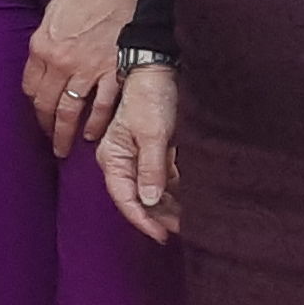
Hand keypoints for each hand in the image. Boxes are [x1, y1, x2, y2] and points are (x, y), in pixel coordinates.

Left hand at [21, 0, 131, 158]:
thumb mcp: (52, 14)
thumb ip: (46, 40)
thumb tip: (44, 58)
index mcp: (41, 47)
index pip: (30, 87)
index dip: (34, 105)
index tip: (39, 114)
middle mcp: (60, 63)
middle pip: (47, 104)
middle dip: (47, 127)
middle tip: (50, 142)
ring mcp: (86, 70)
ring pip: (71, 111)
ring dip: (66, 133)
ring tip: (65, 147)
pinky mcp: (112, 71)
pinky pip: (102, 106)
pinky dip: (97, 122)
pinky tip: (93, 134)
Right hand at [97, 63, 181, 241]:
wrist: (160, 69)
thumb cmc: (151, 96)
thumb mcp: (153, 133)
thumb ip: (151, 167)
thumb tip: (149, 200)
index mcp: (113, 158)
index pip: (125, 198)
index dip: (143, 220)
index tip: (162, 235)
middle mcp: (123, 161)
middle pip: (137, 199)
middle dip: (158, 216)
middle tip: (183, 230)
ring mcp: (139, 157)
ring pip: (151, 191)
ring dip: (168, 206)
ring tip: (189, 219)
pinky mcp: (154, 152)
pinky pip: (162, 179)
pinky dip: (174, 191)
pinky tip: (190, 199)